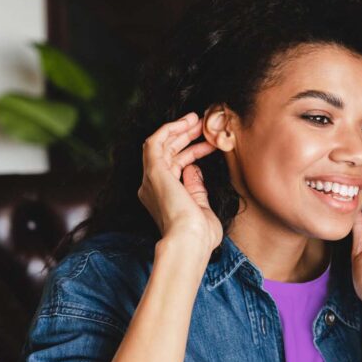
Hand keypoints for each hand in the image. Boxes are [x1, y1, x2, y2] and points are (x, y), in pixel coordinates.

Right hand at [137, 112, 222, 253]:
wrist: (189, 242)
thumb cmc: (199, 236)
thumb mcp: (201, 208)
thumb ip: (196, 189)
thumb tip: (193, 169)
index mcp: (162, 198)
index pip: (175, 168)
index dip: (192, 153)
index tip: (210, 145)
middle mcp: (152, 188)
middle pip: (167, 154)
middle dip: (185, 138)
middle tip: (204, 126)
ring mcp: (151, 179)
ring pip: (160, 145)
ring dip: (178, 130)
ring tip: (197, 120)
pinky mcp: (154, 171)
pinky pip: (155, 142)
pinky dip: (169, 129)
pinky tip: (186, 122)